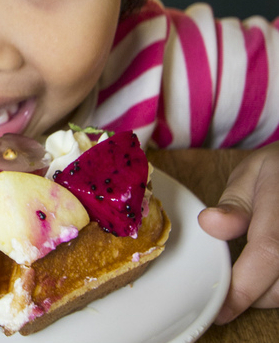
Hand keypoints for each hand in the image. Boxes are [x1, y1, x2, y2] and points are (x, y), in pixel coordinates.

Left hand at [198, 142, 278, 323]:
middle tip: (225, 291)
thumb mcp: (250, 175)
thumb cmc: (276, 171)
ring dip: (267, 294)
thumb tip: (209, 223)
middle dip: (251, 295)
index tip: (220, 308)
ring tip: (245, 280)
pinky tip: (265, 276)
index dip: (244, 287)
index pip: (268, 253)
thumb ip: (234, 205)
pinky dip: (278, 286)